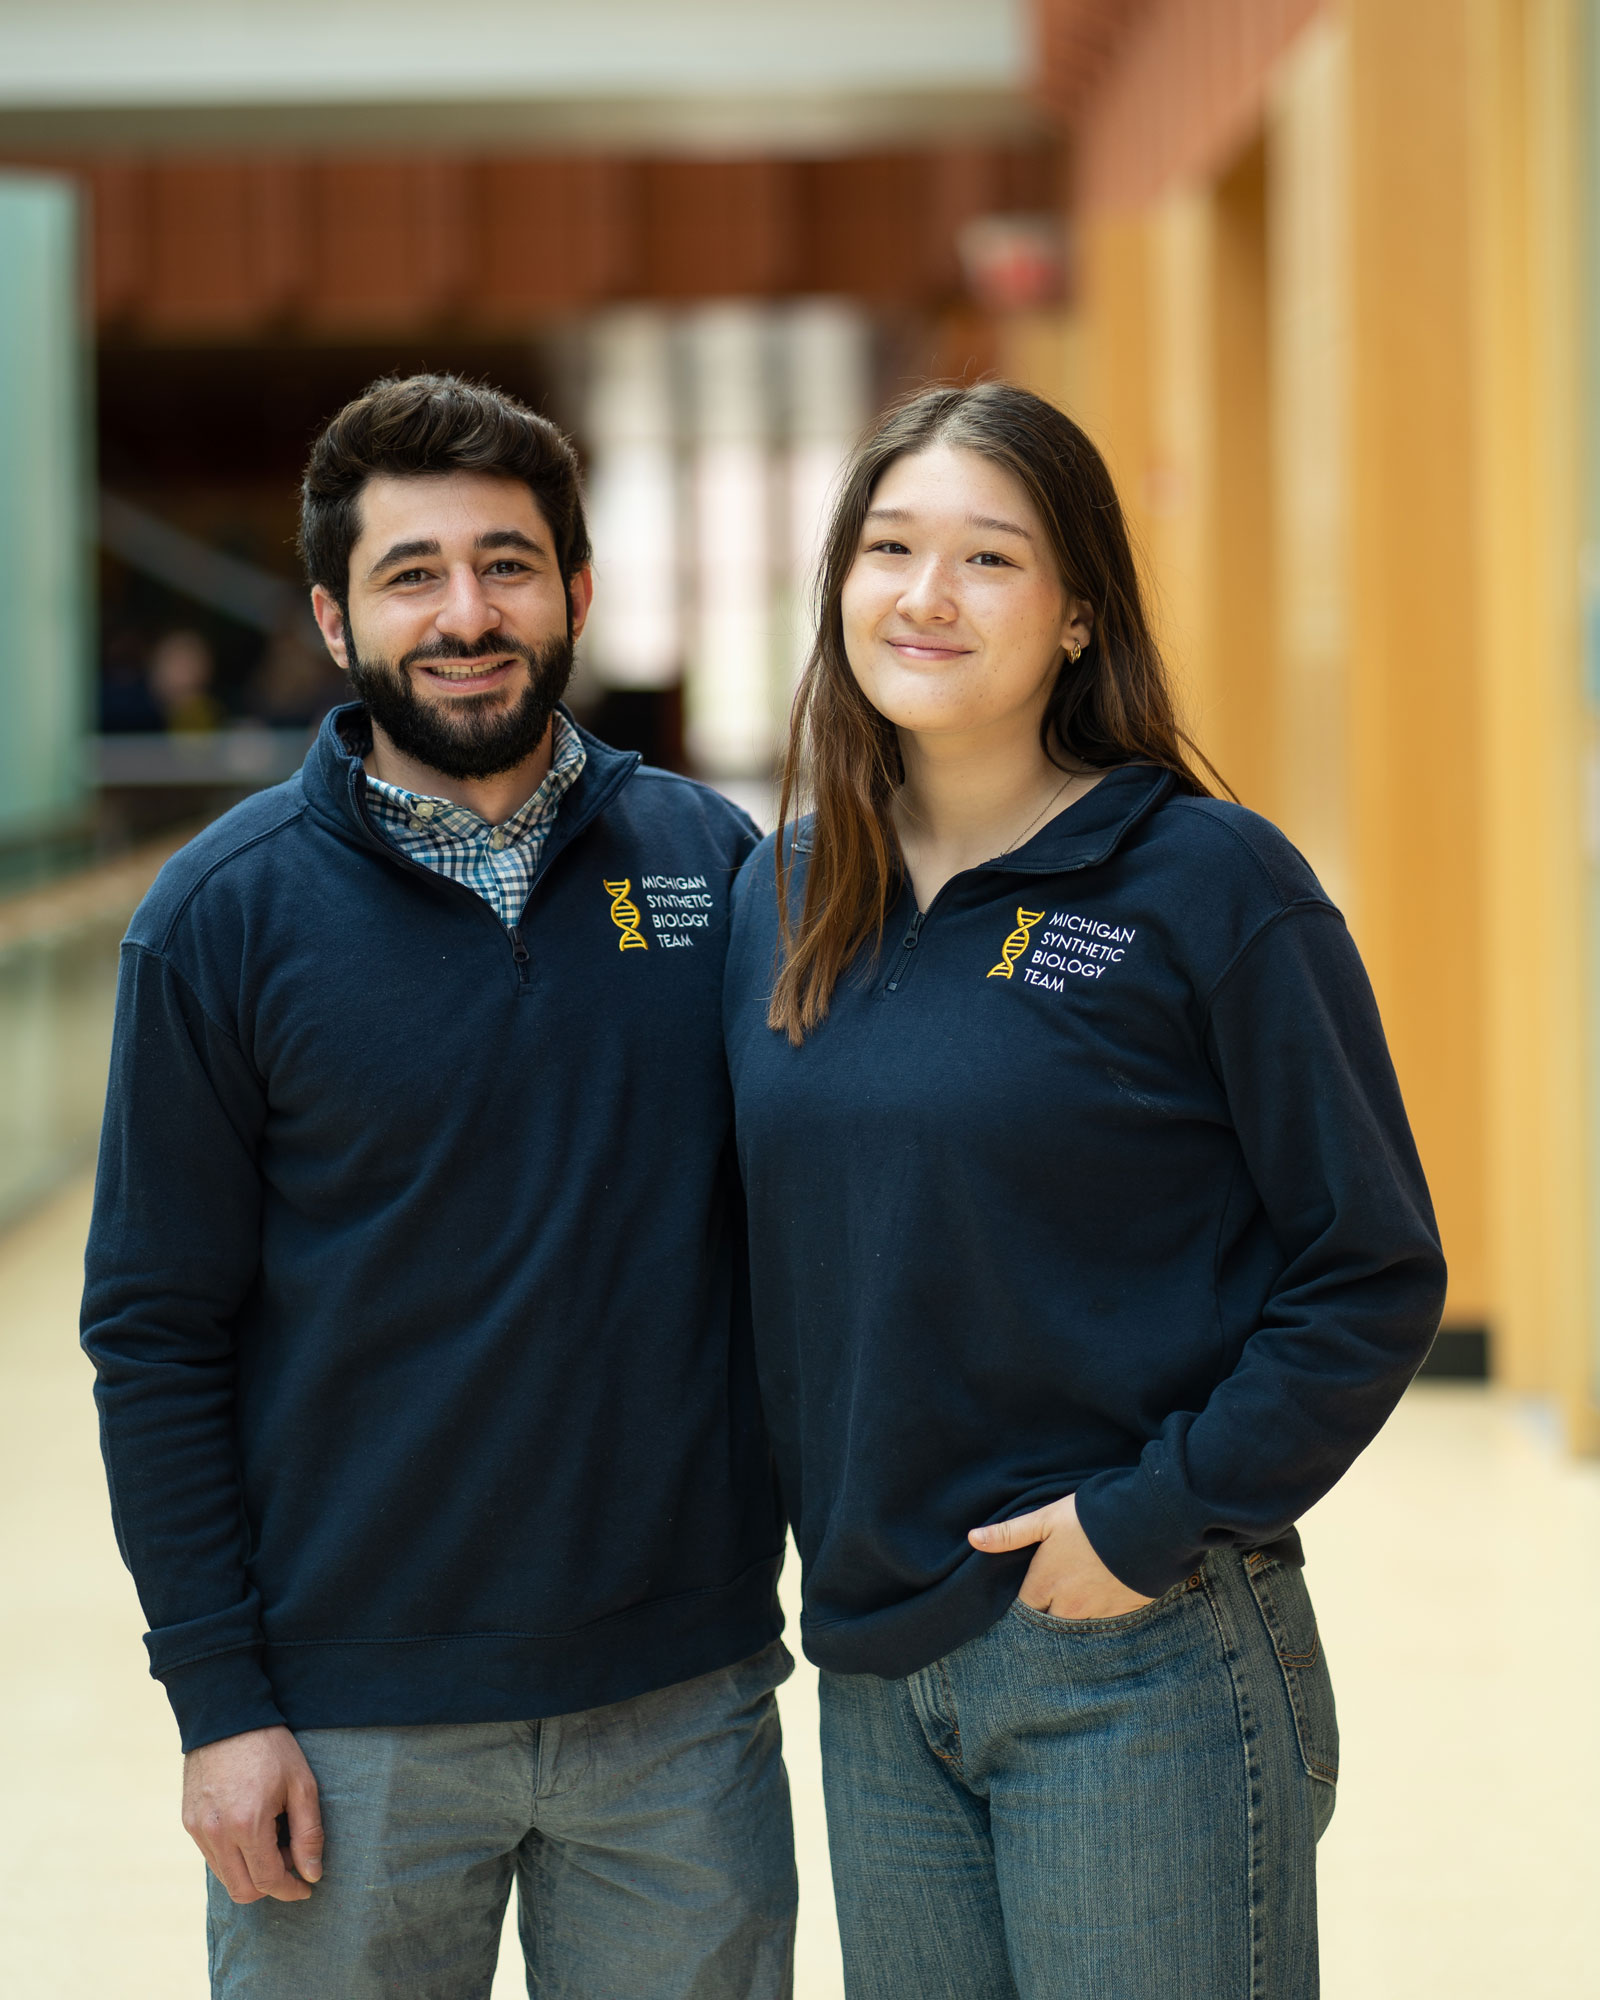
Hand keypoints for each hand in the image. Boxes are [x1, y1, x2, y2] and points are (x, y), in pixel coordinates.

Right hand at [182, 1725, 322, 1903]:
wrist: (228, 1716)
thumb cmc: (271, 1747)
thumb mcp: (302, 1784)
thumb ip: (308, 1834)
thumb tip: (312, 1874)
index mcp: (247, 1825)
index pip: (268, 1881)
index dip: (291, 1889)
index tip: (307, 1886)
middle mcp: (216, 1834)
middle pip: (243, 1890)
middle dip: (271, 1886)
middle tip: (290, 1862)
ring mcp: (198, 1830)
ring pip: (226, 1877)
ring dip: (251, 1873)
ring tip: (272, 1842)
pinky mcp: (189, 1822)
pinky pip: (212, 1857)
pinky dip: (233, 1858)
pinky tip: (251, 1832)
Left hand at [969, 1492, 1153, 1619]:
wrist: (1147, 1526)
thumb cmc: (1091, 1518)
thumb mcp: (1046, 1518)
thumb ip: (1009, 1533)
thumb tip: (972, 1538)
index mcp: (1044, 1584)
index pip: (1022, 1609)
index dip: (1023, 1602)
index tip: (1026, 1592)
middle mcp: (1067, 1607)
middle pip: (1047, 1622)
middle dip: (1046, 1612)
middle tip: (1050, 1595)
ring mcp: (1095, 1614)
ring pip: (1074, 1625)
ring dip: (1071, 1614)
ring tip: (1076, 1593)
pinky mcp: (1121, 1614)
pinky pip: (1101, 1623)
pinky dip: (1097, 1613)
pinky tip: (1101, 1594)